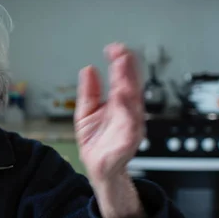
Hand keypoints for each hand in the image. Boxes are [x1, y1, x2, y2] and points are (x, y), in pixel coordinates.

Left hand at [74, 43, 145, 217]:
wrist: (98, 169)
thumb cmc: (97, 141)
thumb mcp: (86, 112)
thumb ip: (88, 92)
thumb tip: (88, 69)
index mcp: (118, 104)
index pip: (121, 79)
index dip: (119, 63)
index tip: (114, 48)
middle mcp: (127, 113)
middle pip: (130, 88)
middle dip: (127, 70)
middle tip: (122, 53)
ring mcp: (129, 127)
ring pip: (132, 104)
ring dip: (129, 86)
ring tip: (124, 70)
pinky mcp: (127, 142)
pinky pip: (130, 127)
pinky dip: (129, 114)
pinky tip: (125, 99)